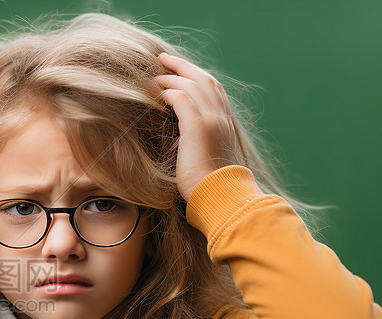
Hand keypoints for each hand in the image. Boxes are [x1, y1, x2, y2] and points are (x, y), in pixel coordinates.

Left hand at [155, 52, 245, 200]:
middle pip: (204, 79)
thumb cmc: (211, 187)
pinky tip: (158, 94)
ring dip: (172, 76)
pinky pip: (182, 97)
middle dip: (183, 66)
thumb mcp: (208, 160)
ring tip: (156, 75)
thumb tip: (182, 145)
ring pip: (192, 83)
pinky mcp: (198, 126)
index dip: (197, 76)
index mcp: (226, 123)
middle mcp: (222, 117)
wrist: (222, 196)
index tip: (182, 72)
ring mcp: (212, 119)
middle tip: (164, 58)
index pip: (214, 89)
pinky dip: (169, 92)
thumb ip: (199, 145)